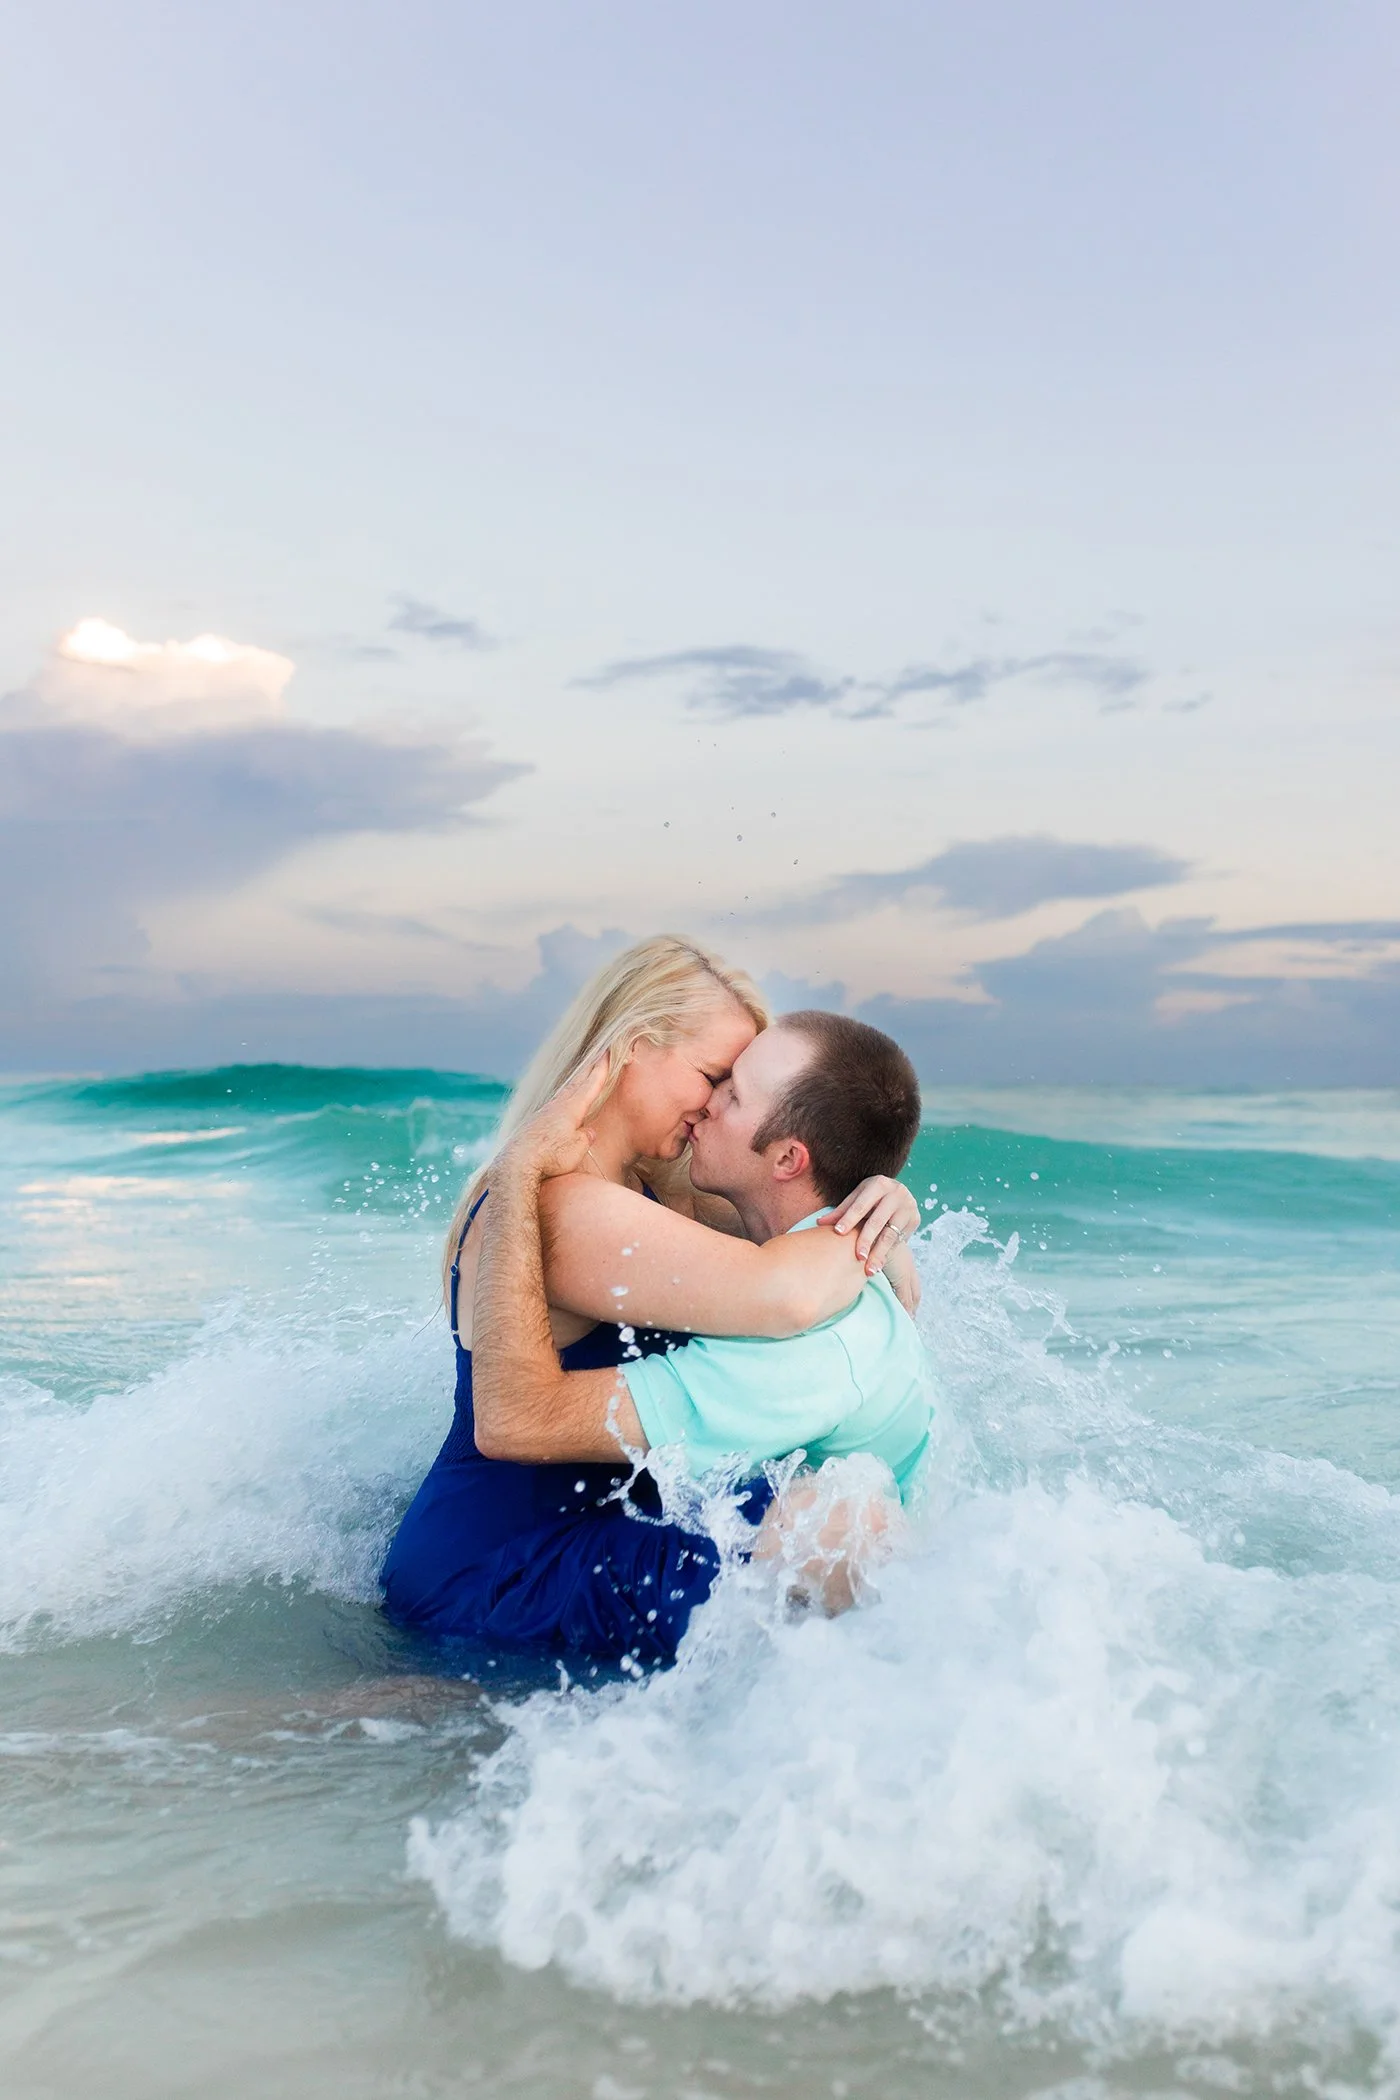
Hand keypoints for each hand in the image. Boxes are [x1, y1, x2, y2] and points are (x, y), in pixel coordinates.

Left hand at [497, 1056, 610, 1183]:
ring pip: (563, 1092)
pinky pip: (553, 1104)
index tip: (608, 1053)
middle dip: (589, 1069)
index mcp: (571, 1109)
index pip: (590, 1085)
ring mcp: (543, 1113)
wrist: (516, 1164)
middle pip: (576, 1082)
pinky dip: (562, 1097)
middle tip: (598, 1054)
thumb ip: (584, 1138)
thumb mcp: (576, 1149)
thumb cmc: (550, 1158)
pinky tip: (560, 1102)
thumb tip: (587, 1132)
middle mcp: (557, 1106)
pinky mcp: (534, 1124)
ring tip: (581, 1076)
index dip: (601, 1069)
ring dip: (575, 1082)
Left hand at [829, 1175, 919, 1274]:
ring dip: (879, 1253)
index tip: (838, 1232)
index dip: (849, 1218)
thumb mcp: (857, 1199)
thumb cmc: (871, 1198)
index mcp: (878, 1184)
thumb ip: (841, 1212)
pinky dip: (887, 1254)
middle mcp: (896, 1193)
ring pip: (890, 1233)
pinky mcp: (915, 1219)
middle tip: (857, 1257)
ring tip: (869, 1270)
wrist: (898, 1195)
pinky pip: (899, 1240)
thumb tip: (819, 1223)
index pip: (861, 1204)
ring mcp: (907, 1206)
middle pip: (877, 1220)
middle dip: (866, 1239)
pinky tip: (879, 1265)